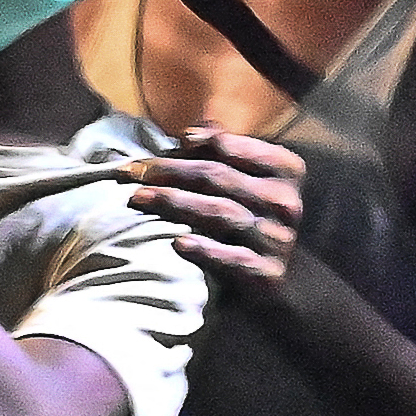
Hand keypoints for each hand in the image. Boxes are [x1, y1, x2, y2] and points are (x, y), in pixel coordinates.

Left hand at [127, 126, 309, 289]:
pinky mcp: (269, 275)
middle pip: (218, 177)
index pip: (233, 149)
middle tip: (129, 172)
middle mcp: (286, 202)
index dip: (197, 143)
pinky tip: (177, 244)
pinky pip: (234, 259)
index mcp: (285, 171)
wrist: (277, 281)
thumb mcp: (245, 182)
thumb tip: (190, 134)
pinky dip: (206, 251)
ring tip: (138, 198)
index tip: (166, 142)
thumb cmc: (249, 220)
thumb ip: (222, 154)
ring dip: (174, 203)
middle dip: (169, 171)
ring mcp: (278, 239)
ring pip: (220, 213)